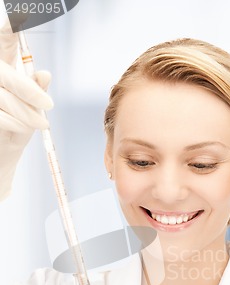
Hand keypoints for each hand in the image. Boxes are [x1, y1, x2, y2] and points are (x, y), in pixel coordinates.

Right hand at [0, 19, 52, 200]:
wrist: (3, 150)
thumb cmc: (19, 122)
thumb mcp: (33, 105)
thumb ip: (36, 88)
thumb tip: (44, 73)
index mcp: (2, 63)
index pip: (5, 40)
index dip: (10, 29)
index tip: (20, 14)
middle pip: (9, 77)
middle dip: (31, 94)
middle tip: (49, 106)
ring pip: (5, 98)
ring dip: (27, 113)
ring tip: (41, 124)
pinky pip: (0, 115)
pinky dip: (15, 123)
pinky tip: (22, 127)